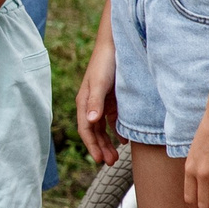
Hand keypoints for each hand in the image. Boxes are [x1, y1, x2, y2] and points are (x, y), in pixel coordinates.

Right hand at [75, 37, 118, 165]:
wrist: (116, 44)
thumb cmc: (106, 63)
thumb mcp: (100, 83)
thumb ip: (95, 102)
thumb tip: (90, 121)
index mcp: (84, 102)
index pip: (86, 129)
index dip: (91, 145)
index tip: (99, 160)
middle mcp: (91, 104)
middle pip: (93, 132)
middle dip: (100, 148)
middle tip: (109, 163)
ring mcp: (101, 102)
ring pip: (102, 128)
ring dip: (107, 142)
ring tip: (115, 157)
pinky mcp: (112, 99)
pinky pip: (112, 120)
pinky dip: (116, 131)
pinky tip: (124, 139)